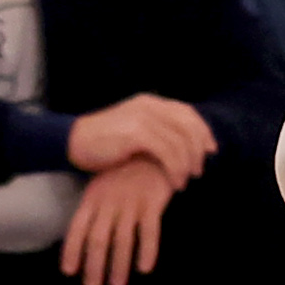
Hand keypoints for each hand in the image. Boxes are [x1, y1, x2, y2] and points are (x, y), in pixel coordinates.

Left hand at [59, 157, 175, 284]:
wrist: (152, 149)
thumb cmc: (124, 173)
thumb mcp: (101, 186)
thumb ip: (93, 210)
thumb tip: (83, 240)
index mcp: (93, 198)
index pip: (78, 227)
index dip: (72, 250)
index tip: (69, 272)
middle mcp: (109, 202)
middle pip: (98, 239)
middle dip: (94, 266)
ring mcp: (131, 202)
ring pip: (122, 239)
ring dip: (118, 265)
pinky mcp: (152, 202)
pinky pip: (150, 231)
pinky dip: (147, 251)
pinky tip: (144, 268)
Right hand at [65, 93, 216, 182]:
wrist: (73, 142)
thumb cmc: (104, 143)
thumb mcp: (133, 131)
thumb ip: (156, 132)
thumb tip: (183, 147)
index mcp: (150, 102)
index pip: (187, 112)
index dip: (203, 131)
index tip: (211, 151)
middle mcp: (149, 106)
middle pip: (188, 126)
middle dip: (199, 150)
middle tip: (200, 171)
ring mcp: (142, 118)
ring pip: (180, 141)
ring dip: (187, 164)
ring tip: (184, 182)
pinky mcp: (136, 134)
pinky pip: (167, 152)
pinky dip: (176, 169)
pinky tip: (174, 182)